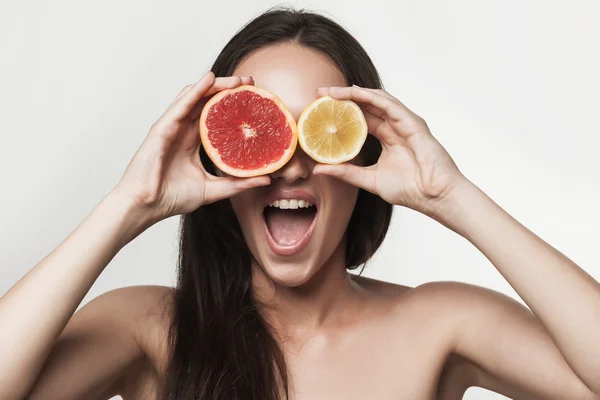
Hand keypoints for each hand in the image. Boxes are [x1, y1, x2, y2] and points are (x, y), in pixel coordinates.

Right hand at [112, 71, 269, 224]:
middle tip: (250, 82)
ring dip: (215, 85)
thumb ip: (238, 183)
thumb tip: (267, 180)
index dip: (233, 106)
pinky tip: (209, 79)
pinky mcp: (162, 128)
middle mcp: (183, 131)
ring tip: (237, 79)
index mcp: (193, 142)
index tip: (255, 99)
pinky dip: (196, 90)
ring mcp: (172, 127)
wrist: (147, 206)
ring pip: (195, 98)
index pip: (216, 116)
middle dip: (228, 89)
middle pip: (207, 102)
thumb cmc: (171, 198)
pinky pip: (181, 104)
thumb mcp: (213, 190)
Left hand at [312, 85, 468, 218]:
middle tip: (320, 94)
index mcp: (387, 138)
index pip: (361, 119)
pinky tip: (354, 93)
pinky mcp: (413, 123)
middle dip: (342, 98)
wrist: (434, 197)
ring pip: (376, 100)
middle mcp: (395, 127)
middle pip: (366, 106)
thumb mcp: (369, 179)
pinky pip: (390, 105)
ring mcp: (405, 123)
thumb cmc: (410, 190)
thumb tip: (318, 169)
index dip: (341, 112)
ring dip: (353, 93)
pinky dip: (371, 97)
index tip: (319, 109)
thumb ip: (345, 172)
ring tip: (331, 92)